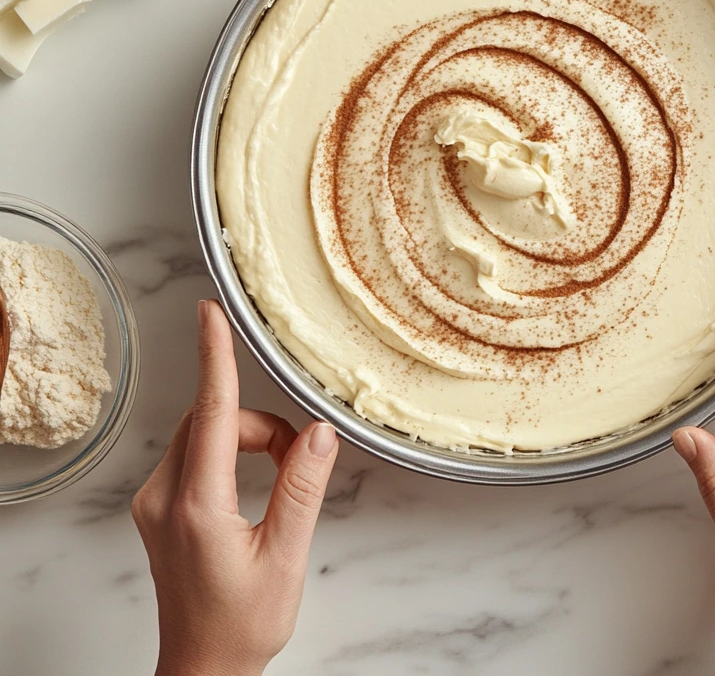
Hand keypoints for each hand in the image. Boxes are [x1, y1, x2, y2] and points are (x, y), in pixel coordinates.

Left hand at [132, 300, 339, 675]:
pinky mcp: (158, 506)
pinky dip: (231, 455)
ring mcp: (155, 501)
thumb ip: (303, 489)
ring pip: (206, 433)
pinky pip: (197, 453)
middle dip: (262, 428)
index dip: (215, 356)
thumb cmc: (242, 624)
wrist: (203, 668)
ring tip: (280, 487)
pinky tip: (251, 492)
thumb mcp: (286, 557)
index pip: (212, 413)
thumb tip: (320, 433)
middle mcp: (165, 497)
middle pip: (215, 420)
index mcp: (198, 507)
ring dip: (249, 441)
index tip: (210, 313)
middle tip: (299, 463)